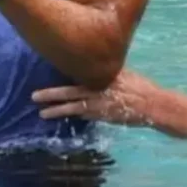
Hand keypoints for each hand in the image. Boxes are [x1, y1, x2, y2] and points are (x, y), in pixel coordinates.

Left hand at [32, 69, 154, 125]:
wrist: (153, 104)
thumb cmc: (140, 86)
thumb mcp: (122, 73)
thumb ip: (106, 72)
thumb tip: (95, 68)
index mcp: (100, 77)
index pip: (76, 76)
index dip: (61, 76)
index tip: (46, 78)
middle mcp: (97, 91)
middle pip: (69, 93)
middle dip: (51, 95)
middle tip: (34, 96)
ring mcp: (99, 106)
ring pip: (73, 108)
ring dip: (57, 111)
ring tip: (42, 114)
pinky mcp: (103, 117)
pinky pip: (85, 116)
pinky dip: (75, 115)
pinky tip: (63, 117)